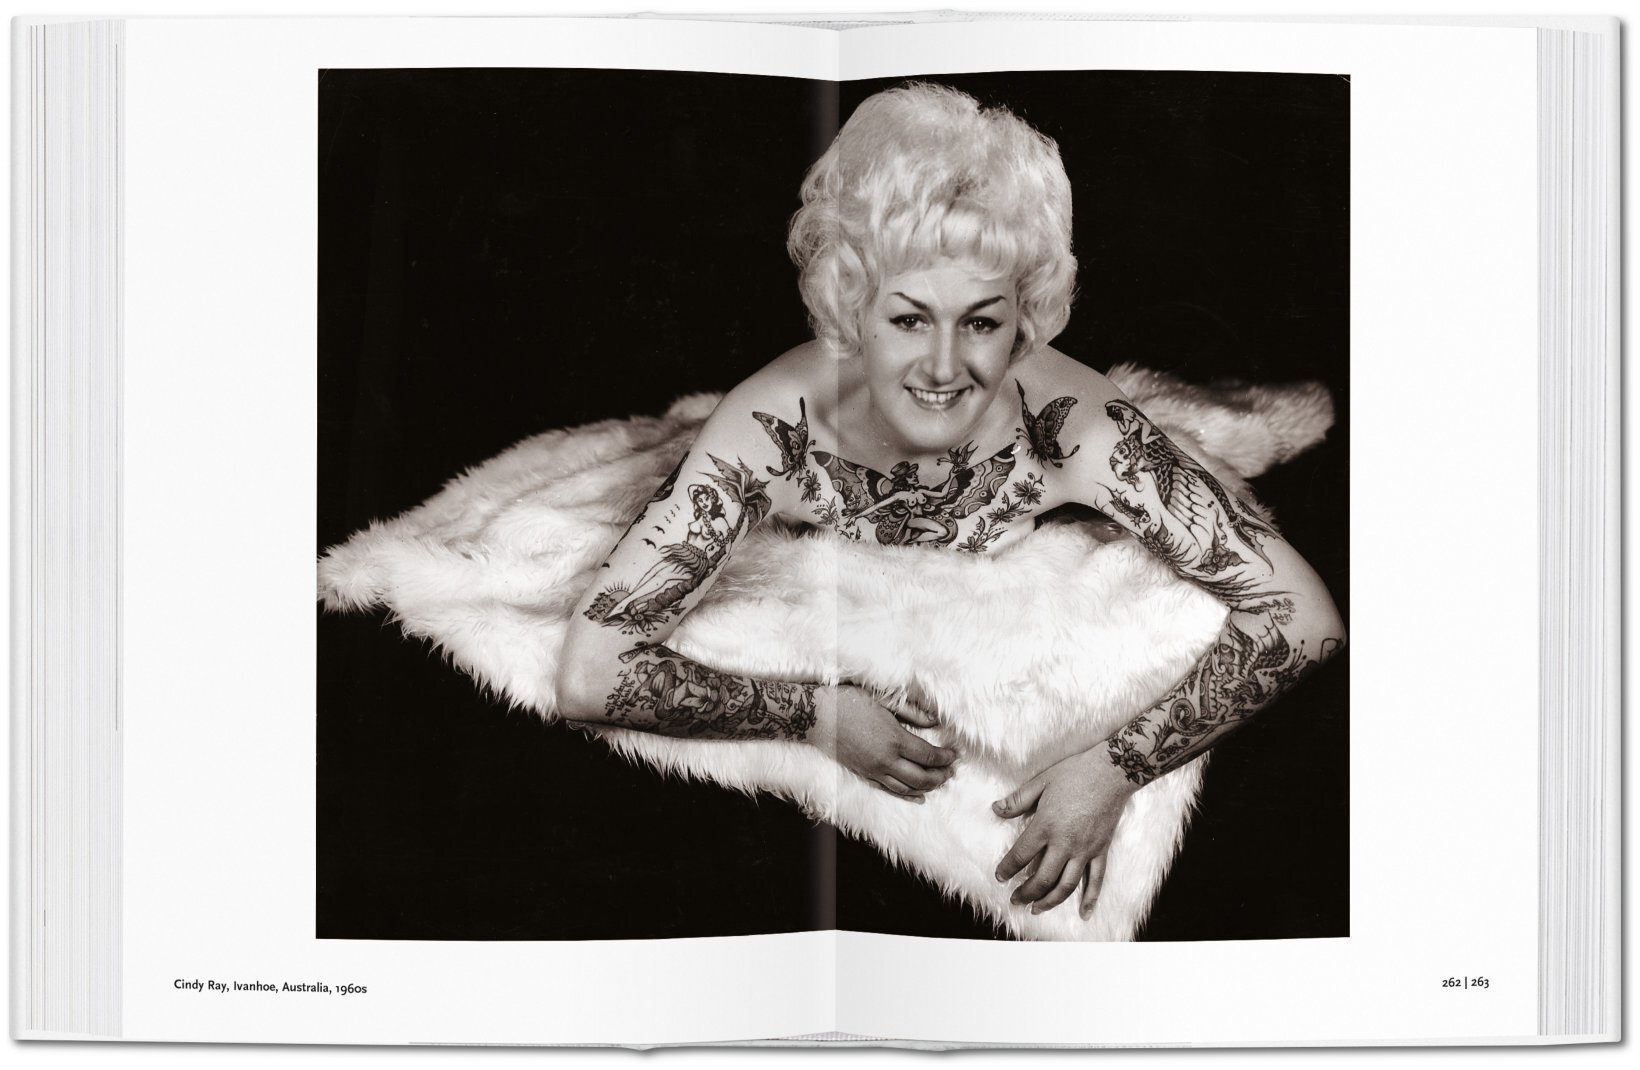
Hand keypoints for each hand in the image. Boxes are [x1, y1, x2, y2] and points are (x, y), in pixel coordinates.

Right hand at [816, 685, 956, 801]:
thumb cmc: (848, 702)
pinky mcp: (864, 774)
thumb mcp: (883, 699)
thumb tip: (933, 720)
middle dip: (941, 776)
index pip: (929, 756)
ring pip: (908, 788)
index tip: (955, 755)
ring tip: (939, 782)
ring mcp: (874, 770)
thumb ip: (911, 711)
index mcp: (895, 739)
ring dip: (927, 787)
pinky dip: (906, 796)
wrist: (816, 716)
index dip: (945, 758)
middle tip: (951, 771)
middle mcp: (886, 760)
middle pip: (923, 777)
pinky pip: (889, 790)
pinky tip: (917, 797)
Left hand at [992, 744, 1140, 915]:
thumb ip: (1018, 800)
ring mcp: (1084, 850)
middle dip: (1026, 892)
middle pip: (1042, 878)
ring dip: (1049, 901)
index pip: (1021, 855)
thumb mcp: (1041, 782)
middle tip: (1015, 900)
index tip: (1000, 877)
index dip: (1007, 868)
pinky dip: (1090, 899)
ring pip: (1065, 885)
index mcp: (1045, 826)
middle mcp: (1064, 843)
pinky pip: (1096, 880)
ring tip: (1036, 909)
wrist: (1111, 772)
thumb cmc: (1074, 774)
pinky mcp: (1101, 851)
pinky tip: (1084, 913)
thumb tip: (995, 809)